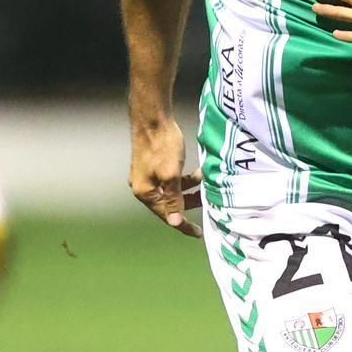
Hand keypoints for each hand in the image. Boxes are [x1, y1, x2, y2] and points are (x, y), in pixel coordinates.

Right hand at [128, 118, 202, 236]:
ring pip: (172, 191)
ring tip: (206, 183)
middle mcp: (143, 186)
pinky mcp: (154, 165)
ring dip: (189, 190)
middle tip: (207, 204)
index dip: (183, 225)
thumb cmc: (162, 146)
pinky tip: (199, 173)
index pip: (166, 216)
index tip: (198, 233)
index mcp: (145, 192)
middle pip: (169, 204)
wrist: (153, 119)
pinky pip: (172, 179)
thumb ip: (173, 199)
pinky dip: (185, 179)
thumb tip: (175, 222)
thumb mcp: (171, 175)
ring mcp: (148, 175)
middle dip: (188, 205)